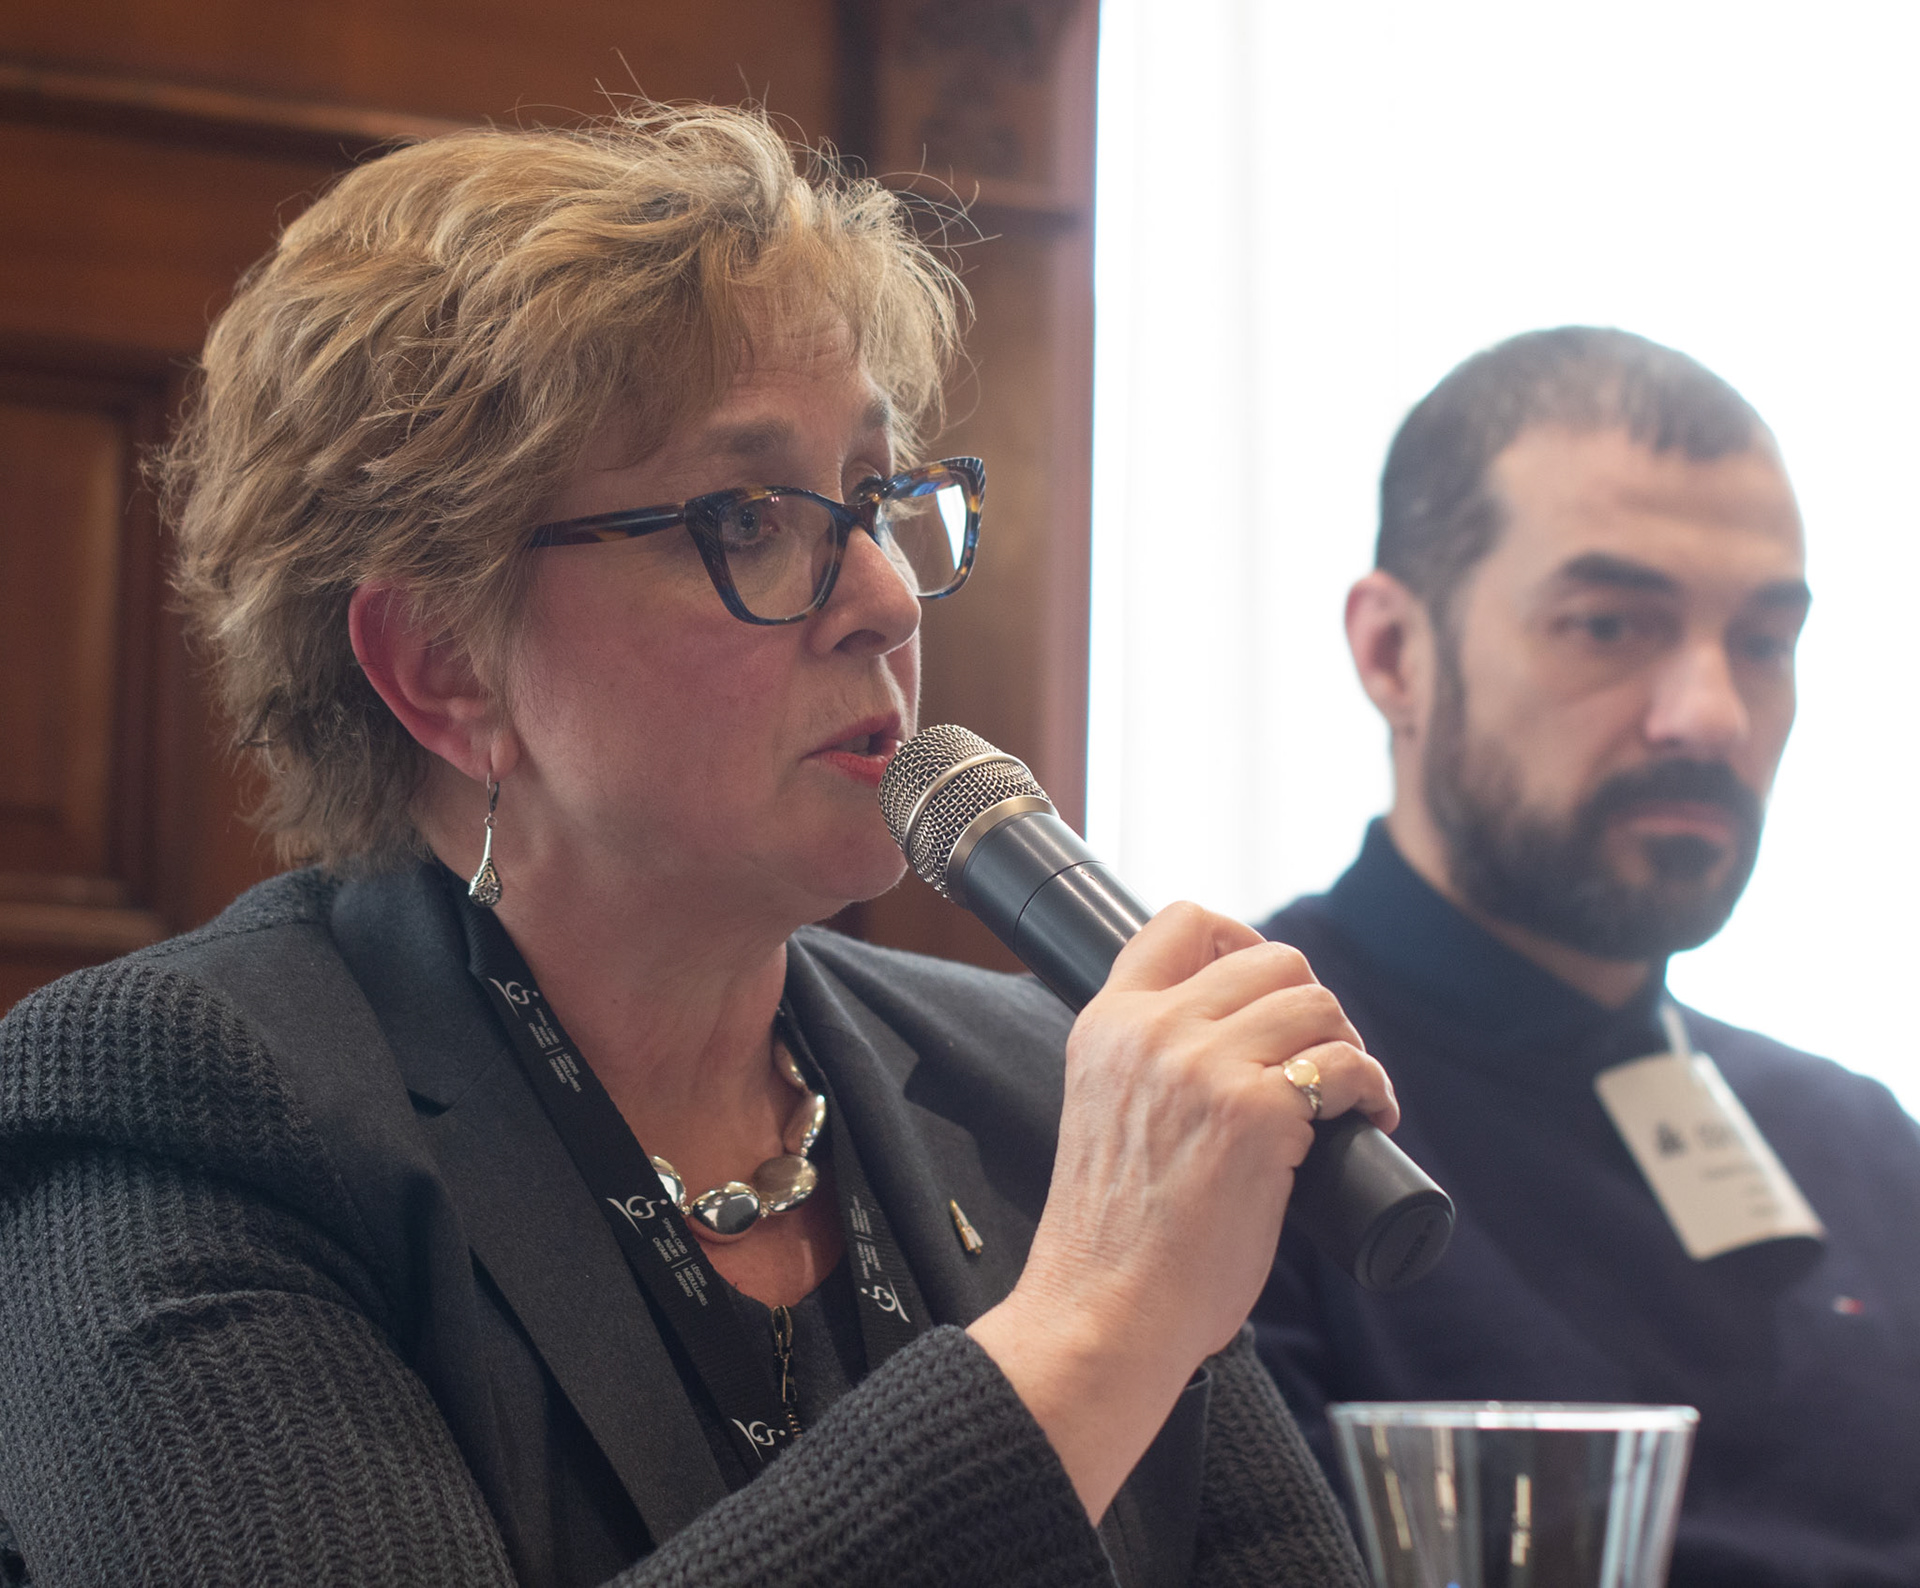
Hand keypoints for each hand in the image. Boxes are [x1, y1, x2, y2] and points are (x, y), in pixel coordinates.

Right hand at [968, 901, 1395, 1518]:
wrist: (1107, 1309)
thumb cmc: (1116, 1236)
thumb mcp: (1107, 1109)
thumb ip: (1150, 1062)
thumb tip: (1239, 1035)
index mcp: (1107, 1023)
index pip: (1183, 922)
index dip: (1242, 938)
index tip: (1268, 988)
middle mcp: (1152, 1030)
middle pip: (1270, 958)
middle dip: (1311, 1003)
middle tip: (1320, 1059)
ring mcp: (1204, 1066)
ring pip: (1316, 1003)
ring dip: (1347, 1045)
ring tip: (1348, 1093)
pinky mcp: (1255, 1114)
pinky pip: (1346, 1066)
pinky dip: (1373, 1088)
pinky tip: (1371, 1117)